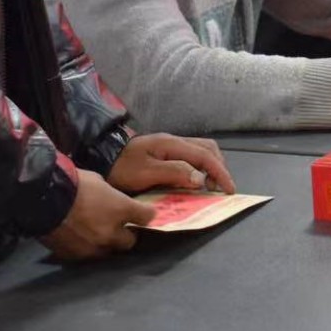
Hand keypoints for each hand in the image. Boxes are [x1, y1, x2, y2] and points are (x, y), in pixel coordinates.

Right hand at [41, 170, 152, 259]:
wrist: (43, 197)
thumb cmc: (72, 181)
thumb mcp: (98, 181)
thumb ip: (111, 195)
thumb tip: (113, 200)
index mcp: (120, 209)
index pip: (146, 216)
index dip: (145, 214)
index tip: (143, 213)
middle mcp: (111, 232)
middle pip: (129, 241)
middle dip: (125, 233)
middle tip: (118, 226)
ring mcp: (94, 247)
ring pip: (108, 251)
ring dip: (106, 243)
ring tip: (97, 234)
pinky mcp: (76, 256)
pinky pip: (87, 255)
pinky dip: (86, 247)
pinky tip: (79, 238)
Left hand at [107, 133, 237, 194]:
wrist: (102, 156)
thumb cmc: (122, 167)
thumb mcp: (147, 172)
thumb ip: (174, 172)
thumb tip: (201, 178)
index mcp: (172, 144)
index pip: (205, 156)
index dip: (220, 173)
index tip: (229, 190)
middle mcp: (174, 141)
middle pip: (208, 149)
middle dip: (219, 167)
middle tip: (221, 188)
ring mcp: (169, 144)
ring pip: (201, 150)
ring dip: (211, 165)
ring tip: (211, 185)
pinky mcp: (164, 150)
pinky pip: (191, 154)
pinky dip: (200, 165)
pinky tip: (195, 179)